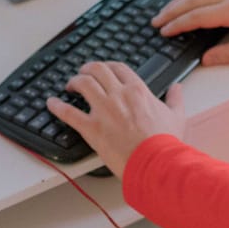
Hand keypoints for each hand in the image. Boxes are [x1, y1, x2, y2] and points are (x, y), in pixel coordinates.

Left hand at [46, 62, 185, 178]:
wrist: (155, 162)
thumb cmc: (165, 142)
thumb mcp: (176, 116)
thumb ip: (175, 99)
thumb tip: (177, 88)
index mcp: (137, 90)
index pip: (119, 68)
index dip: (108, 66)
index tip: (104, 69)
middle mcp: (118, 95)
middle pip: (97, 70)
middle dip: (87, 68)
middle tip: (83, 72)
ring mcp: (103, 110)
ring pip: (82, 84)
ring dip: (73, 81)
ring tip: (69, 85)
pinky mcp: (92, 128)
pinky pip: (69, 112)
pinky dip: (57, 106)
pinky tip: (51, 103)